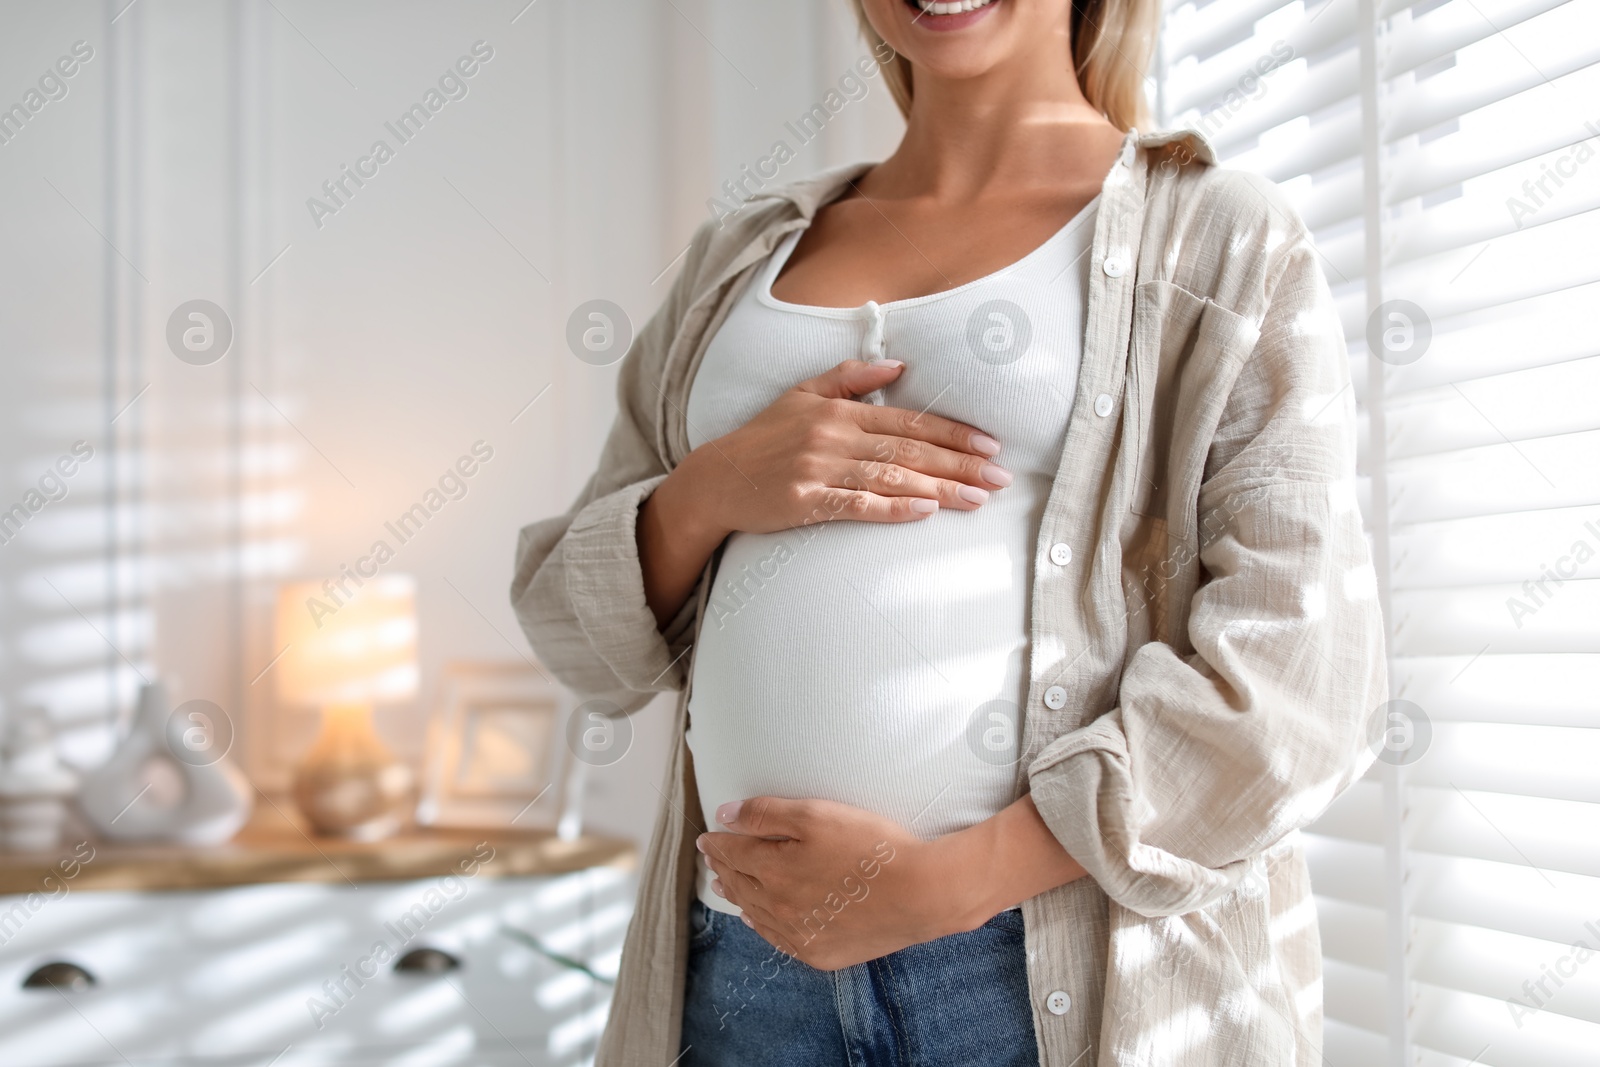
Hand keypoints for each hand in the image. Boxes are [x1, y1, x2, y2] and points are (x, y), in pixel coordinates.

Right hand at [640, 359, 1010, 623]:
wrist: (715, 480)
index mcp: (839, 411)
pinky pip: (857, 505)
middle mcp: (833, 437)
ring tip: (978, 499)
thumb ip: (850, 378)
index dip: (953, 433)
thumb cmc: (762, 439)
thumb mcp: (801, 394)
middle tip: (1001, 477)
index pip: (909, 421)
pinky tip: (925, 511)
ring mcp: (819, 470)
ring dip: (940, 489)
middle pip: (910, 451)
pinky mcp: (805, 502)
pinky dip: (893, 508)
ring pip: (892, 478)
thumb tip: (899, 365)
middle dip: (961, 464)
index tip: (990, 445)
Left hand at [696, 797, 973, 970]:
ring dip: (737, 895)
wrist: (920, 894)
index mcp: (773, 870)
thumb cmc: (870, 846)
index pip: (734, 853)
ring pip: (754, 912)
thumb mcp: (816, 814)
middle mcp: (778, 906)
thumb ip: (765, 814)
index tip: (706, 838)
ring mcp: (799, 934)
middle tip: (712, 858)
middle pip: (740, 883)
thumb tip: (724, 816)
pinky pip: (778, 938)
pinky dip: (761, 924)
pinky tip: (756, 918)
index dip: (717, 843)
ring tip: (724, 885)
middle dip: (723, 867)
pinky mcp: (820, 952)